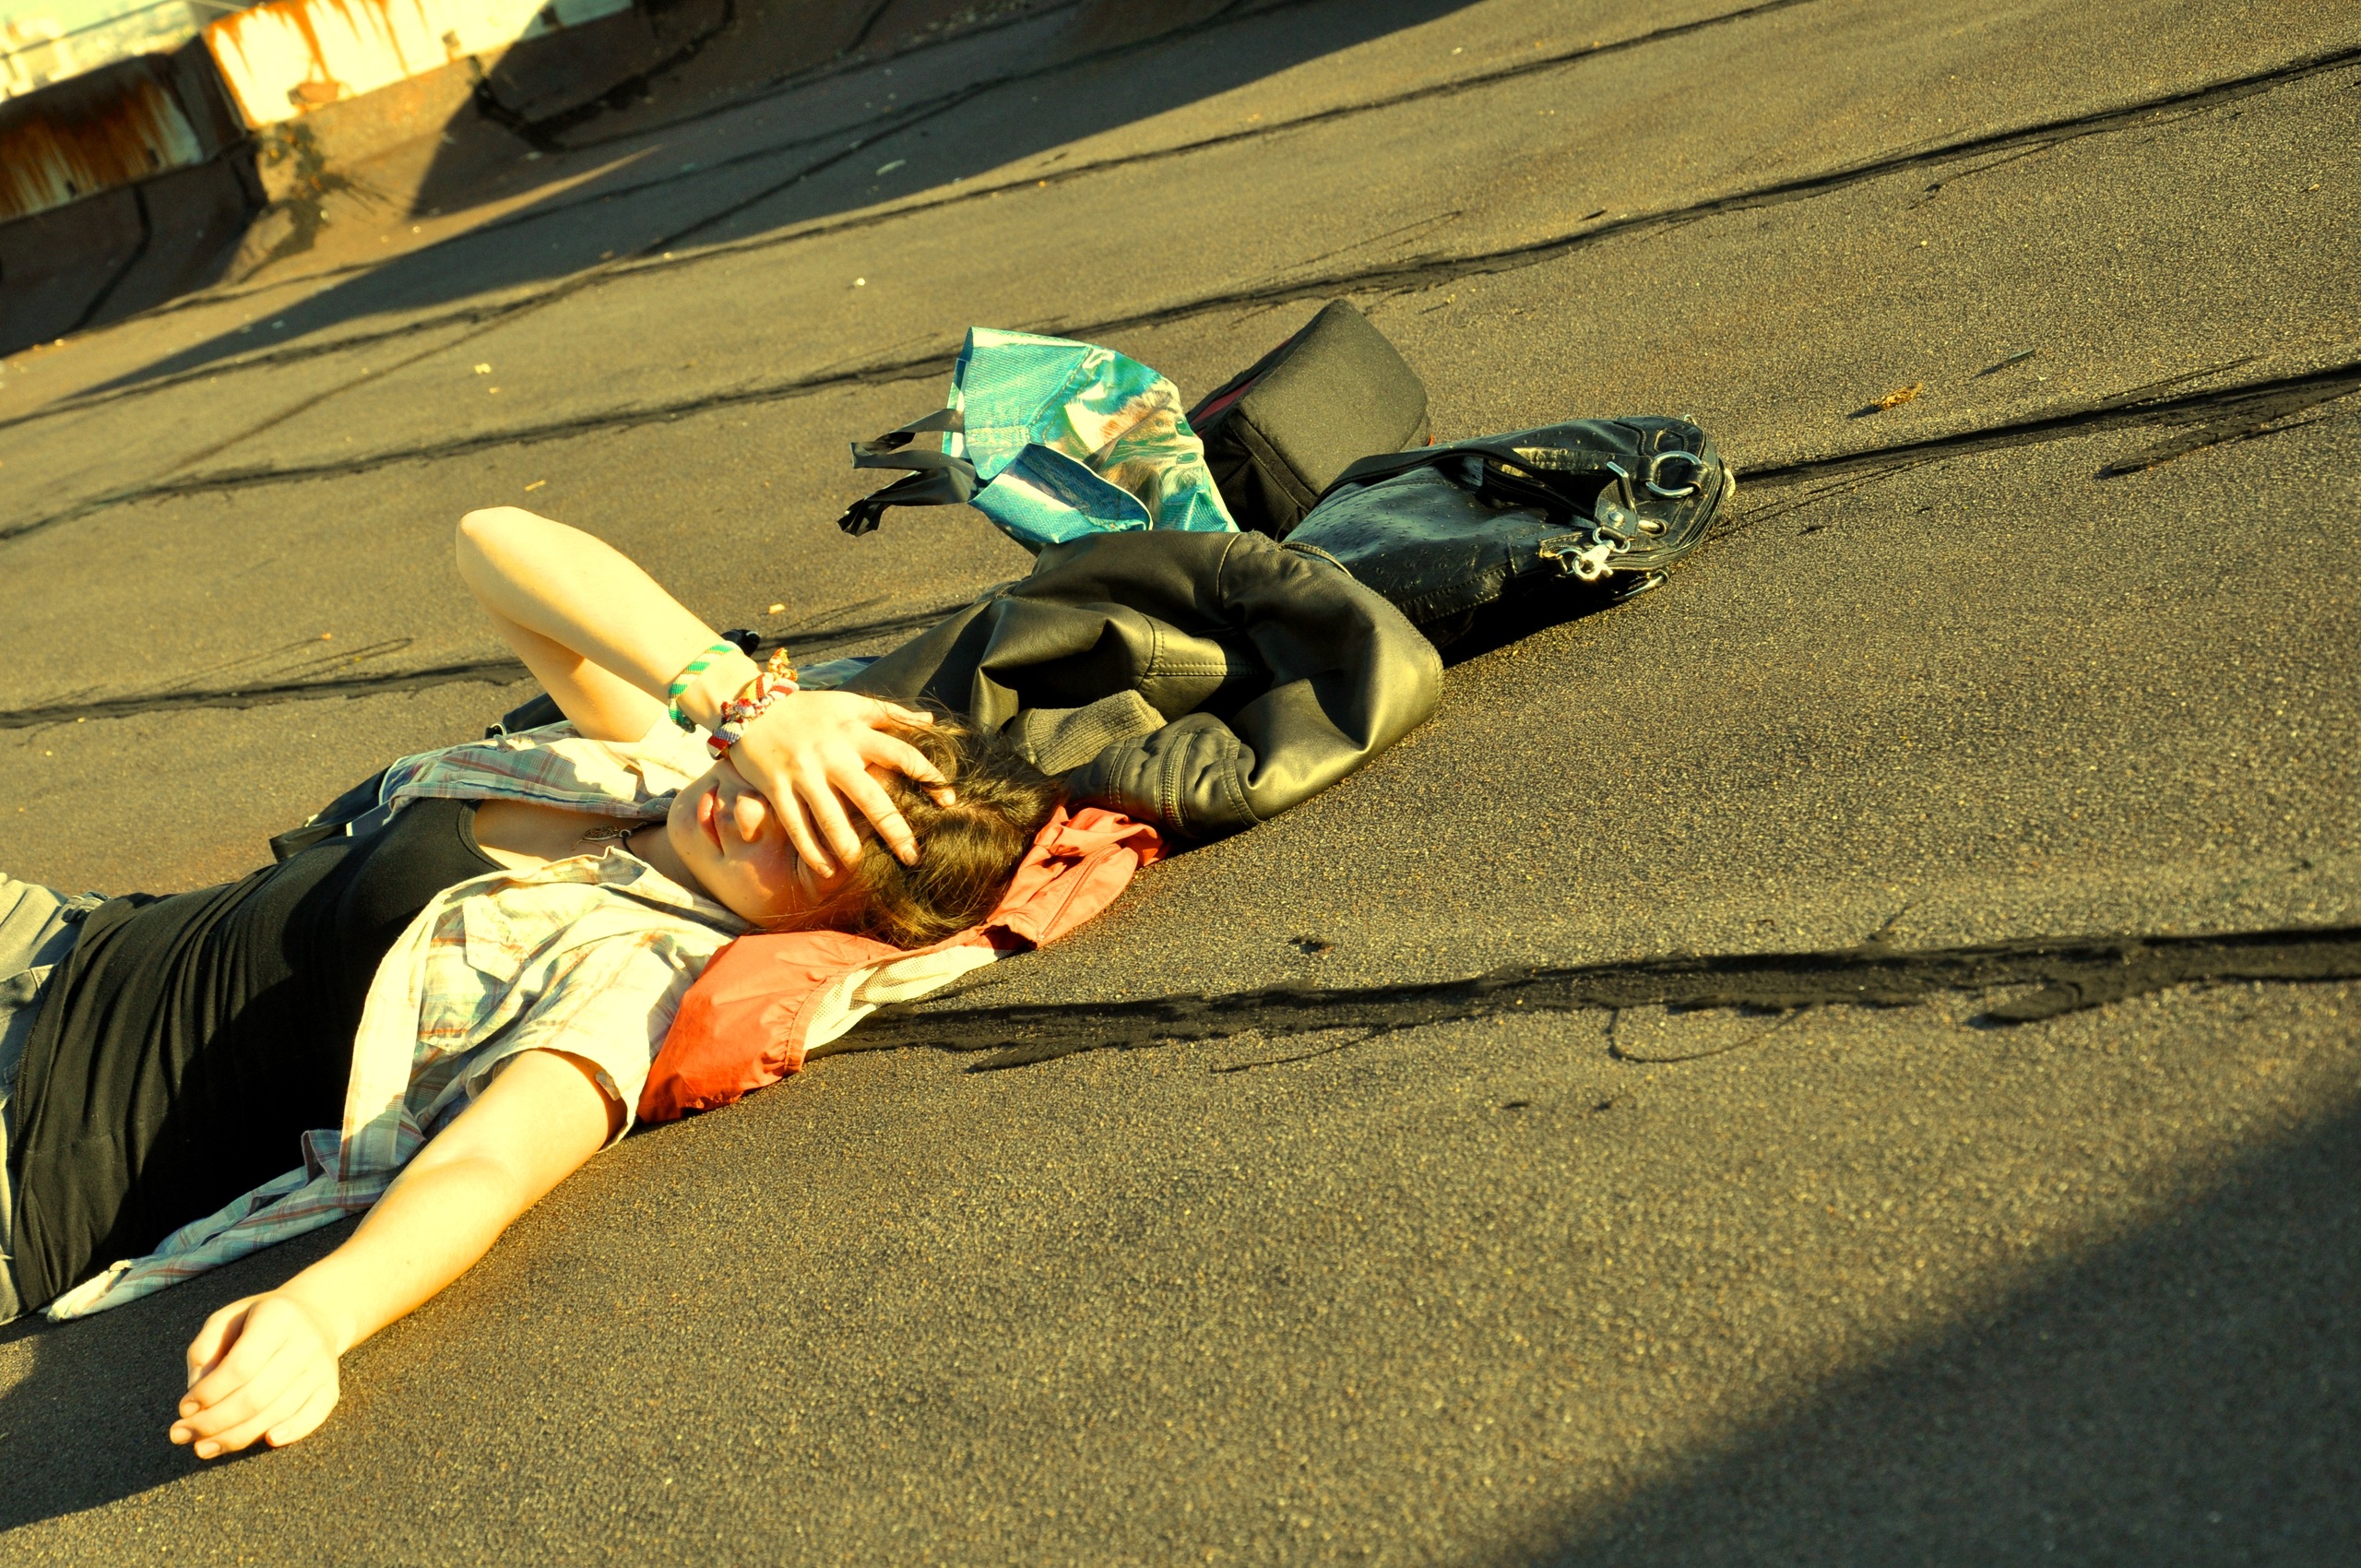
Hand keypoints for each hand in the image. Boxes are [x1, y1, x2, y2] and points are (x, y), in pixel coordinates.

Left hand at [172, 1292, 343, 1458]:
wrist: (315, 1315)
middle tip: (182, 1434)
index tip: (183, 1407)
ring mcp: (322, 1367)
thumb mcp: (227, 1318)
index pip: (240, 1366)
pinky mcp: (331, 1388)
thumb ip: (205, 1348)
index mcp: (278, 1317)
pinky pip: (313, 1417)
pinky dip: (293, 1432)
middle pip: (256, 1396)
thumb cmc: (258, 1321)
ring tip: (202, 1447)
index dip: (209, 1393)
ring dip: (235, 1437)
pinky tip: (268, 1441)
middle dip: (213, 1422)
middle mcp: (305, 1342)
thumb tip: (196, 1394)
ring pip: (277, 1413)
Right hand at [725, 691, 952, 872]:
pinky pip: (795, 826)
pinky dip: (810, 851)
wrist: (752, 705)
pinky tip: (826, 871)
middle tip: (913, 856)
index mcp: (855, 732)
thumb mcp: (851, 703)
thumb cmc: (809, 708)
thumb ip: (891, 714)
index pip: (901, 755)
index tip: (949, 799)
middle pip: (870, 797)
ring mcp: (802, 773)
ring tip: (863, 867)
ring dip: (848, 847)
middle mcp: (832, 754)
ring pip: (830, 818)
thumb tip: (932, 723)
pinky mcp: (776, 788)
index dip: (929, 776)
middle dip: (894, 829)